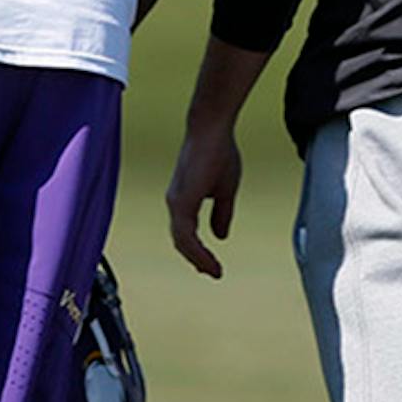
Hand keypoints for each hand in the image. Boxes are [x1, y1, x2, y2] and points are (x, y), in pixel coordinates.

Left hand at [165, 121, 239, 278]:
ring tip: (213, 271)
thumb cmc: (219, 152)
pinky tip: (210, 258)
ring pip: (181, 242)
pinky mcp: (181, 201)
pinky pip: (186, 235)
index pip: (187, 233)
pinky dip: (197, 251)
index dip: (198, 251)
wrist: (213, 130)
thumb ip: (221, 213)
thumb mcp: (225, 189)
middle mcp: (176, 203)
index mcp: (184, 200)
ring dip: (197, 259)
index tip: (213, 266)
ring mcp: (176, 202)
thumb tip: (220, 236)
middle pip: (181, 241)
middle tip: (212, 272)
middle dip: (196, 259)